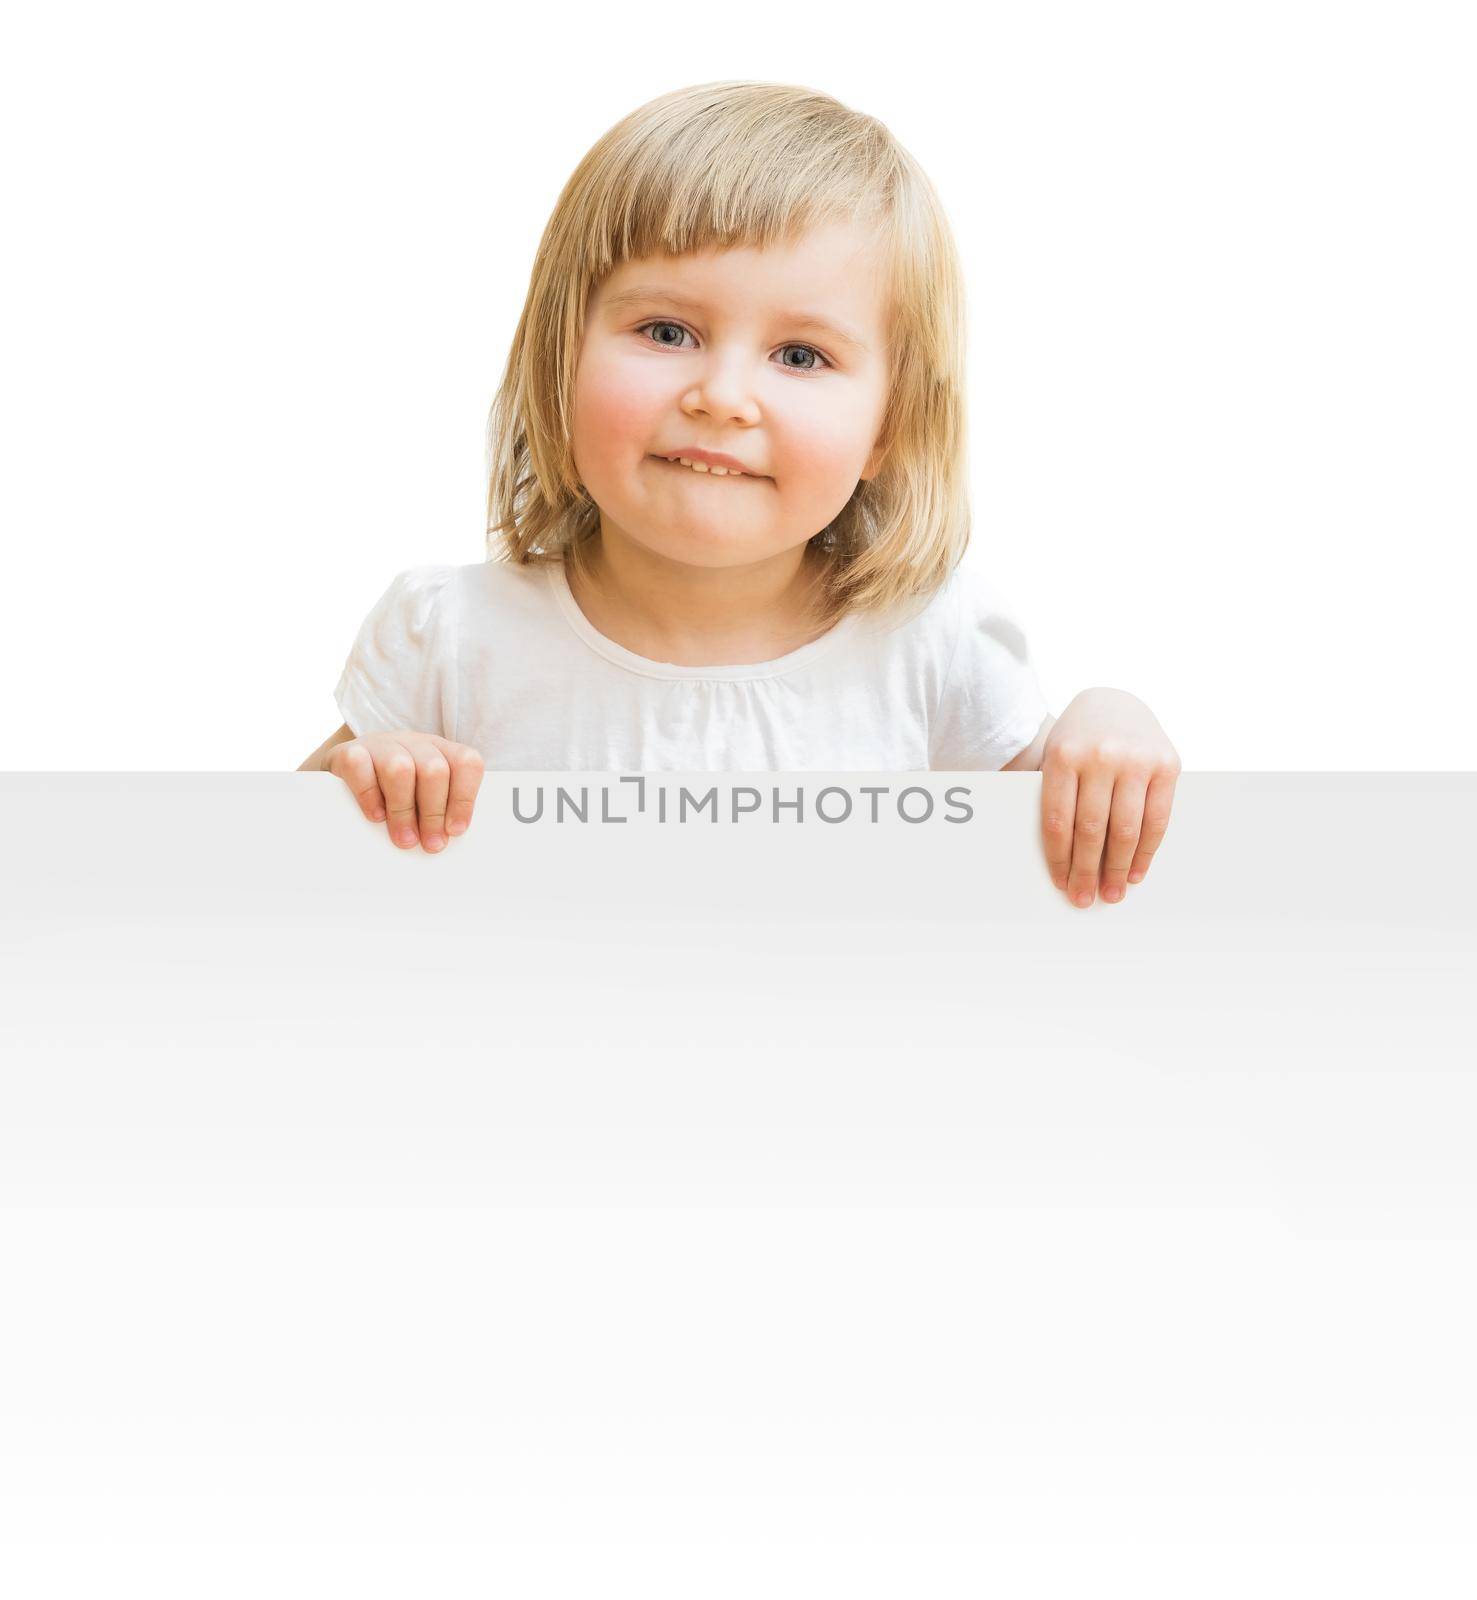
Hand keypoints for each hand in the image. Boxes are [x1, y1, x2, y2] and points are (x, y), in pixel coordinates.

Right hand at [325, 729, 484, 852]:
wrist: (345, 772)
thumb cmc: (393, 792)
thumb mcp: (423, 797)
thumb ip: (440, 810)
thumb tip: (442, 840)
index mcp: (439, 749)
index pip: (465, 762)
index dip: (463, 798)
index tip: (455, 830)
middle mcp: (412, 742)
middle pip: (433, 769)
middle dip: (433, 813)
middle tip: (430, 844)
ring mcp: (380, 744)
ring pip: (399, 768)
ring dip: (404, 810)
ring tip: (404, 839)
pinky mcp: (347, 751)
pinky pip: (360, 766)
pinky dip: (369, 796)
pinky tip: (376, 816)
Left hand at [1039, 689, 1178, 906]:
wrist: (1114, 702)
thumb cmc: (1079, 740)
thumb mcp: (1056, 758)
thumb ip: (1056, 798)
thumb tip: (1062, 860)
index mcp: (1064, 755)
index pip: (1058, 820)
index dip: (1059, 859)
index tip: (1061, 883)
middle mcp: (1101, 756)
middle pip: (1091, 830)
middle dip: (1087, 871)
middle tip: (1084, 898)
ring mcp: (1137, 759)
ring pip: (1126, 829)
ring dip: (1118, 868)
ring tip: (1113, 891)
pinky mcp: (1167, 764)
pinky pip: (1157, 820)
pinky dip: (1146, 851)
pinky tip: (1136, 870)